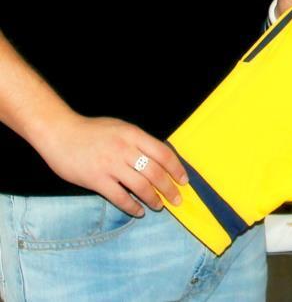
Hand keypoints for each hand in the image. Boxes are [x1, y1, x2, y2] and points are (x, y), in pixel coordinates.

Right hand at [38, 112, 187, 215]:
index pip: (163, 153)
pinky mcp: (96, 180)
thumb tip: (159, 158)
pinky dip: (132, 207)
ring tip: (160, 206)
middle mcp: (125, 150)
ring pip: (140, 186)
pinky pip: (119, 197)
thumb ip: (139, 142)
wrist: (61, 133)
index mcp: (134, 135)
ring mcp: (110, 165)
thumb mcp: (121, 128)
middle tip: (177, 199)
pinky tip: (138, 211)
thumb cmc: (92, 130)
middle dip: (170, 188)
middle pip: (155, 172)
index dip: (176, 169)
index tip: (184, 180)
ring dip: (153, 199)